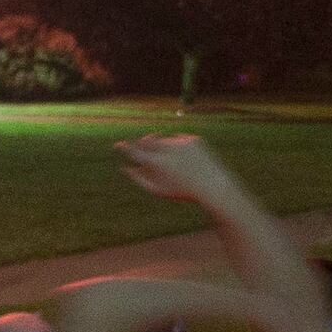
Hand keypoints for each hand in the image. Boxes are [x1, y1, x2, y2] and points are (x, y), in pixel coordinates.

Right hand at [116, 133, 240, 211]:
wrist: (213, 186)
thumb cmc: (183, 191)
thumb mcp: (158, 190)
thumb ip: (139, 180)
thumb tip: (125, 169)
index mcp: (157, 164)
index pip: (135, 152)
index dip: (125, 148)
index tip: (118, 144)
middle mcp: (168, 150)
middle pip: (147, 141)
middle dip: (142, 143)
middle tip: (142, 148)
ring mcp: (181, 142)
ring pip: (164, 140)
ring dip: (163, 148)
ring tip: (175, 165)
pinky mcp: (193, 139)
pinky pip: (179, 140)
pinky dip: (179, 148)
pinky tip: (187, 161)